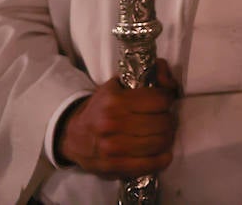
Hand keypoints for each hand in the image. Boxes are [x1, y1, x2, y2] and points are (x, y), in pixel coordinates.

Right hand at [55, 59, 178, 178]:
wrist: (72, 136)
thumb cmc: (100, 107)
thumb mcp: (118, 85)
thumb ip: (148, 75)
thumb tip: (167, 77)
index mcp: (115, 101)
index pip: (161, 100)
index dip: (167, 99)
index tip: (164, 101)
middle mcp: (113, 124)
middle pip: (163, 122)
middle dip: (169, 119)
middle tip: (164, 119)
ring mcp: (112, 148)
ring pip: (159, 142)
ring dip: (167, 138)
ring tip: (162, 134)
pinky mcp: (113, 166)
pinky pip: (148, 165)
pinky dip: (162, 160)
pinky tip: (163, 154)